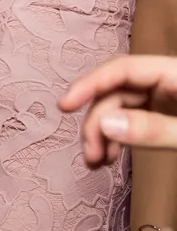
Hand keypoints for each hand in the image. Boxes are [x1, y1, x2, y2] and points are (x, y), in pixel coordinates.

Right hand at [61, 55, 176, 164]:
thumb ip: (154, 128)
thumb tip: (106, 124)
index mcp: (175, 73)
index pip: (122, 69)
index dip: (90, 84)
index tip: (65, 106)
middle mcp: (164, 81)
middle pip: (116, 93)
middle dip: (97, 123)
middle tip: (90, 152)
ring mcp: (164, 98)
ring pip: (118, 108)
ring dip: (102, 134)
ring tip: (96, 160)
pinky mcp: (163, 114)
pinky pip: (130, 119)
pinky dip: (116, 137)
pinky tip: (109, 155)